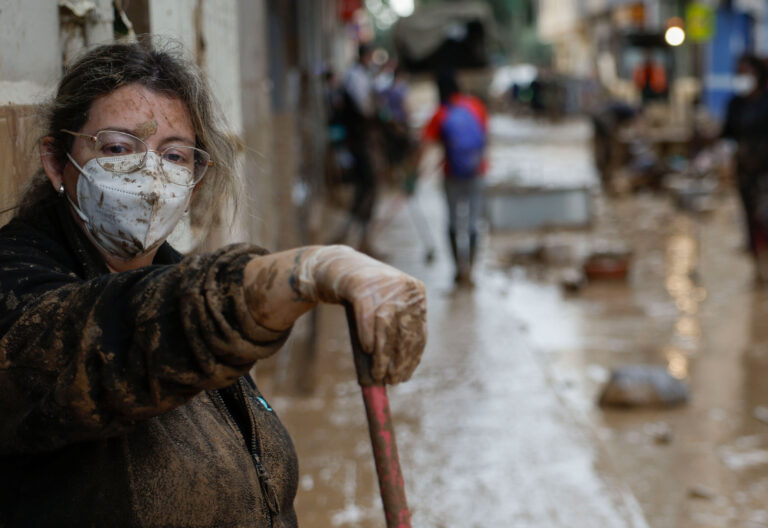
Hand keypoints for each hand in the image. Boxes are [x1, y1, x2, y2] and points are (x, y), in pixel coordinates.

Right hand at [294, 246, 426, 383]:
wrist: (339, 267)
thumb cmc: (365, 295)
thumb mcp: (387, 307)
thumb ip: (396, 331)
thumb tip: (400, 368)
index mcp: (416, 293)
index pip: (419, 332)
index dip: (412, 358)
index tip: (404, 376)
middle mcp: (404, 287)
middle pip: (404, 332)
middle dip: (398, 360)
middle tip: (391, 380)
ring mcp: (383, 285)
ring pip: (386, 328)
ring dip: (382, 355)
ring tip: (378, 373)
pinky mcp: (361, 287)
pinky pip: (367, 317)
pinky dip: (368, 336)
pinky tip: (367, 351)